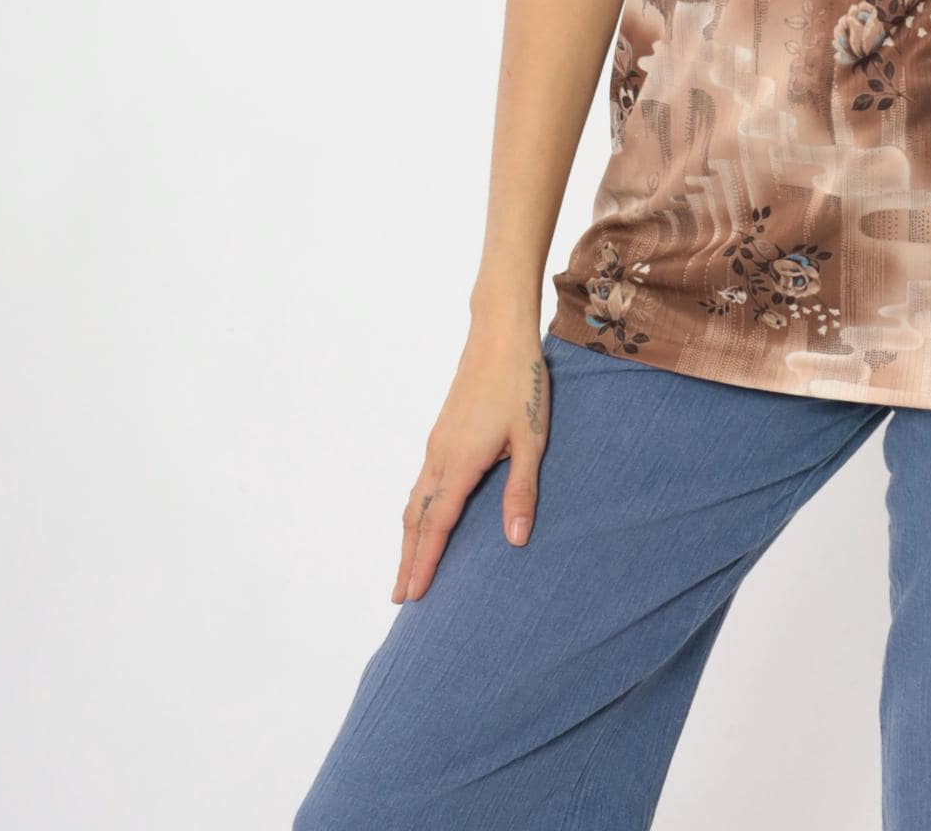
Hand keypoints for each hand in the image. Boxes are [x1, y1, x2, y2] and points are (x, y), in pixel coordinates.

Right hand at [391, 324, 551, 602]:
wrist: (500, 334)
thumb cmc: (521, 384)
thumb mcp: (532, 440)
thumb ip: (522, 490)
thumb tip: (516, 540)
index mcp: (460, 462)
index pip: (438, 524)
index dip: (425, 562)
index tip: (413, 595)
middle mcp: (440, 455)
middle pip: (416, 518)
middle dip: (407, 558)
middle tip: (399, 597)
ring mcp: (437, 442)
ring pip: (415, 499)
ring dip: (409, 535)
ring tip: (406, 565)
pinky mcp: (443, 431)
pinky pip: (422, 480)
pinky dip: (416, 509)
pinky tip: (425, 515)